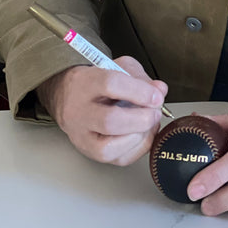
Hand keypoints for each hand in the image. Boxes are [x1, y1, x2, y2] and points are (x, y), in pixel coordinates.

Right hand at [36, 56, 167, 165]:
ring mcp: (82, 136)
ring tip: (149, 123)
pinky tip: (143, 134)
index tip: (156, 95)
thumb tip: (159, 90)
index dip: (140, 92)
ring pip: (109, 147)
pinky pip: (117, 160)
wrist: (68, 97)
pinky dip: (138, 148)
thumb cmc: (95, 83)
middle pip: (110, 121)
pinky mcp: (90, 153)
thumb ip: (140, 77)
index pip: (111, 85)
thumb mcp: (117, 67)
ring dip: (140, 136)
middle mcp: (79, 112)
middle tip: (155, 112)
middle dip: (142, 119)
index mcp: (85, 83)